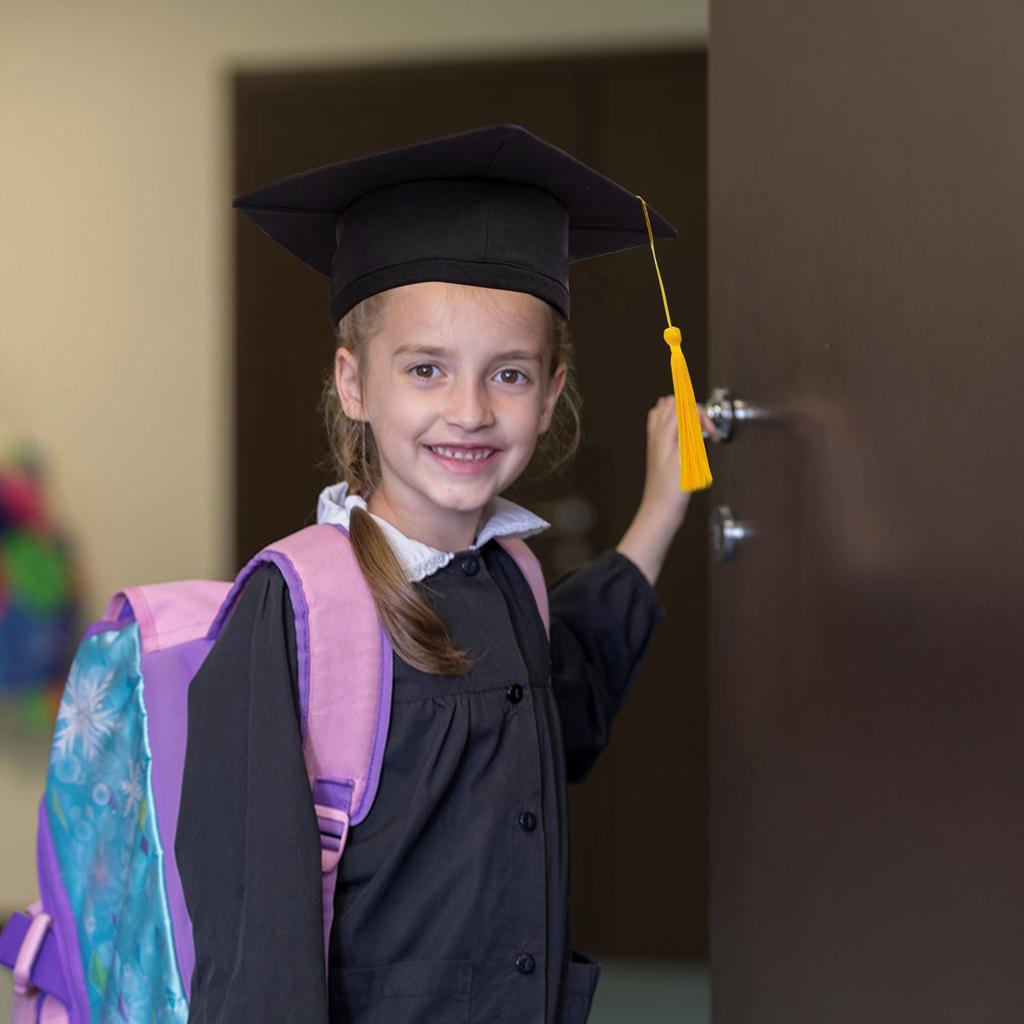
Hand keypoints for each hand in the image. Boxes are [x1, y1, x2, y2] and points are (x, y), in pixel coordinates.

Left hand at [639, 395, 718, 525]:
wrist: (661, 509)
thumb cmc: (672, 490)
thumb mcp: (684, 458)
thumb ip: (687, 431)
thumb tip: (691, 410)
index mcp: (662, 434)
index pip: (681, 405)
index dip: (699, 413)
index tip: (709, 429)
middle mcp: (656, 434)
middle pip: (672, 403)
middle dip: (691, 410)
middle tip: (704, 429)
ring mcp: (656, 441)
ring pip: (666, 412)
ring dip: (684, 415)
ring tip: (696, 431)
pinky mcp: (659, 449)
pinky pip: (665, 425)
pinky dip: (678, 425)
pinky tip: (687, 438)